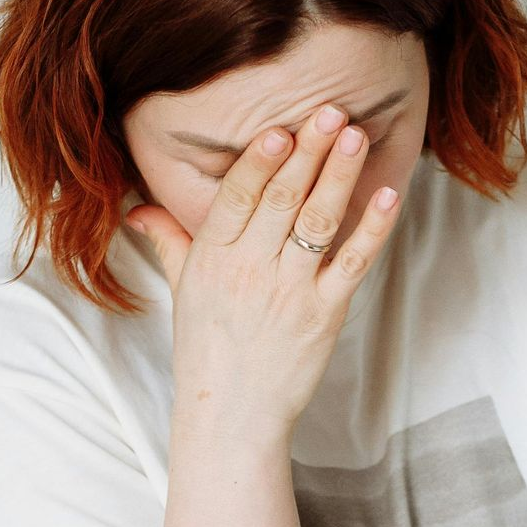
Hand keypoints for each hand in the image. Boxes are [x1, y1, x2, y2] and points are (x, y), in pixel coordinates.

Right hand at [125, 101, 403, 437]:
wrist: (231, 415)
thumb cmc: (207, 350)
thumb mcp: (182, 290)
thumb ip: (167, 240)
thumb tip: (139, 207)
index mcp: (213, 258)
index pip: (239, 197)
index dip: (260, 159)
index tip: (281, 126)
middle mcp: (250, 271)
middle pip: (283, 199)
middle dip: (309, 152)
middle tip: (332, 111)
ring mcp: (290, 292)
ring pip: (318, 222)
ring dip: (340, 176)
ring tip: (357, 135)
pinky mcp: (324, 315)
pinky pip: (353, 262)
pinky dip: (373, 227)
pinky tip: (387, 194)